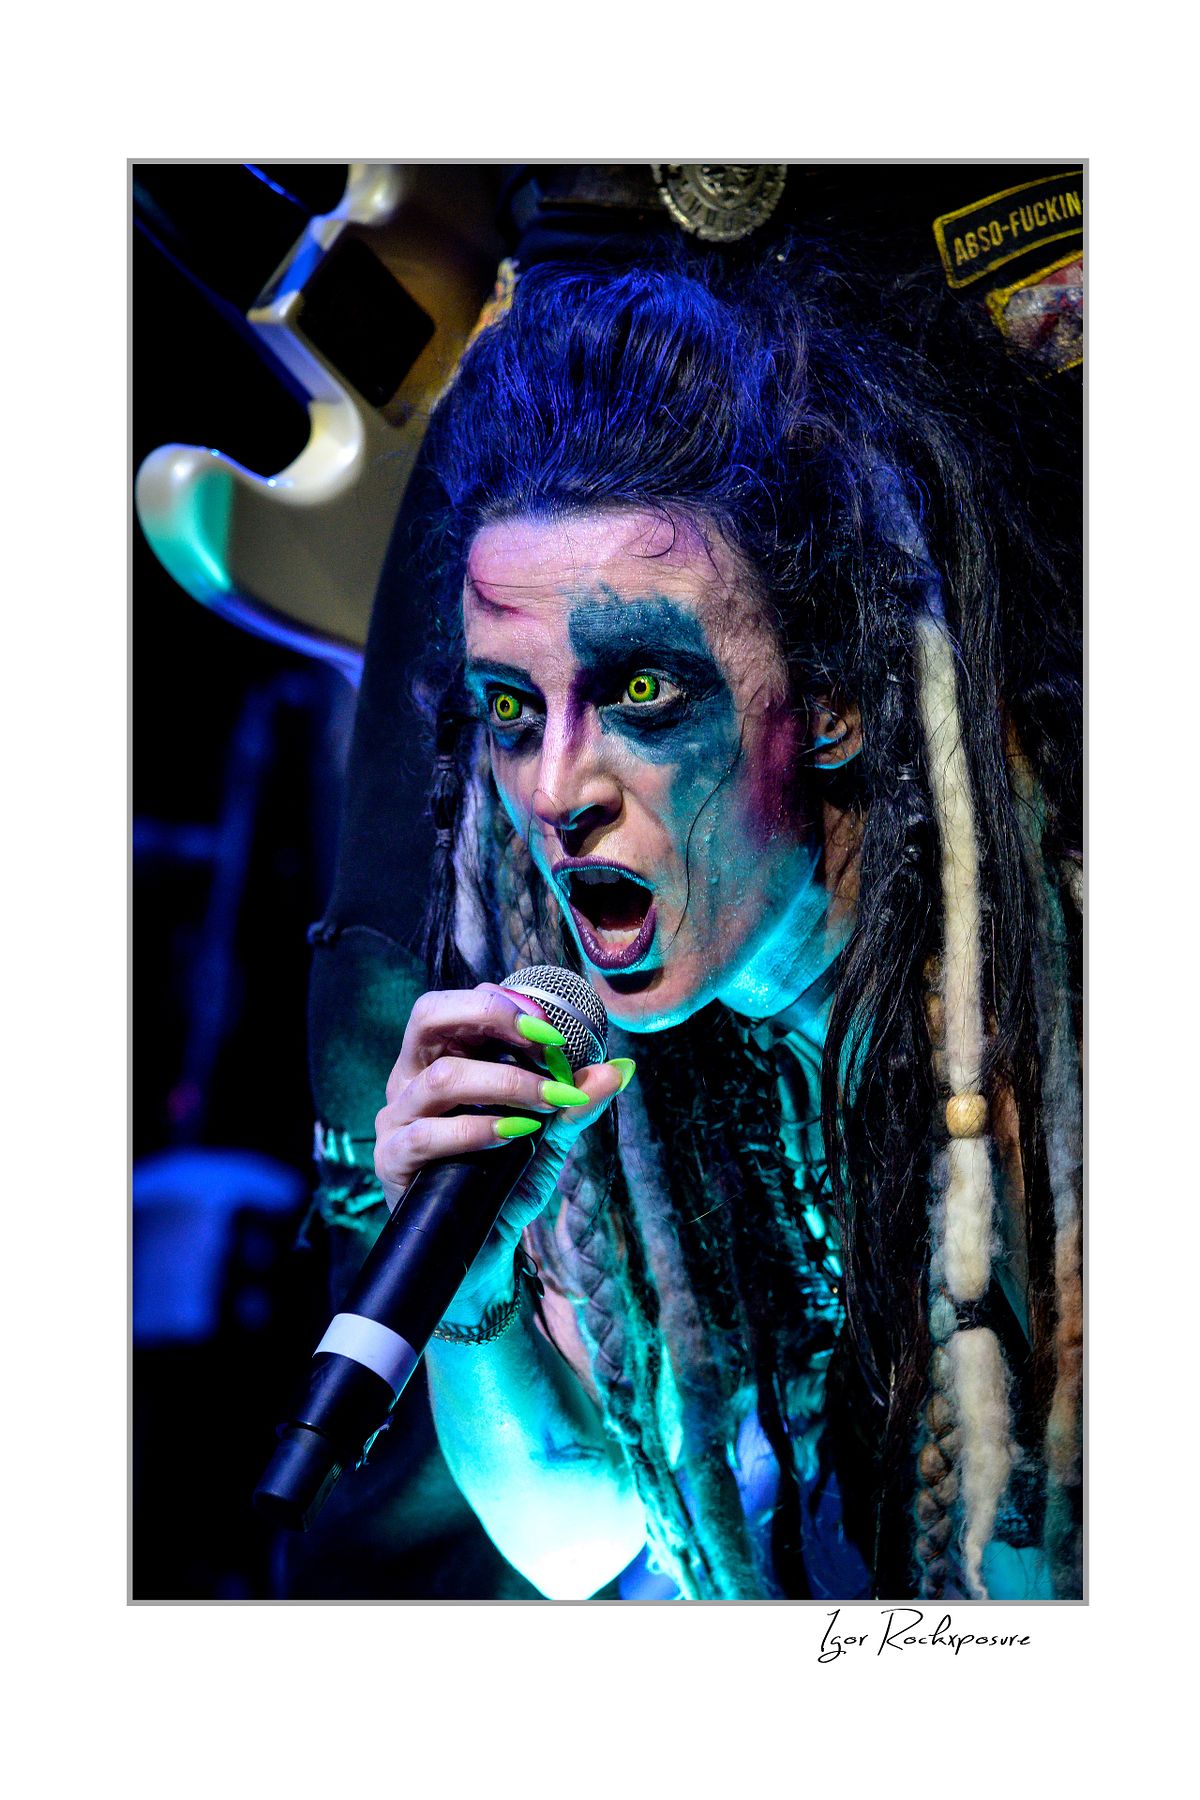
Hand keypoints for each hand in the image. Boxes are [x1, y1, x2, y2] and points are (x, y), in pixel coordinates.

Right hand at [373, 982, 631, 1316]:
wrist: (484, 1251)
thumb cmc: (507, 1181)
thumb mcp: (549, 1136)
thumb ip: (575, 1101)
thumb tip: (620, 1069)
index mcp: (442, 1059)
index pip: (458, 1006)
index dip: (504, 1003)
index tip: (553, 1028)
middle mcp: (412, 1079)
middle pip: (429, 1016)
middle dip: (491, 1016)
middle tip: (545, 1039)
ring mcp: (397, 1119)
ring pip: (442, 1079)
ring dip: (505, 1083)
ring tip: (547, 1099)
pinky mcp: (394, 1160)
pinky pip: (430, 1135)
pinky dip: (479, 1131)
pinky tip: (514, 1135)